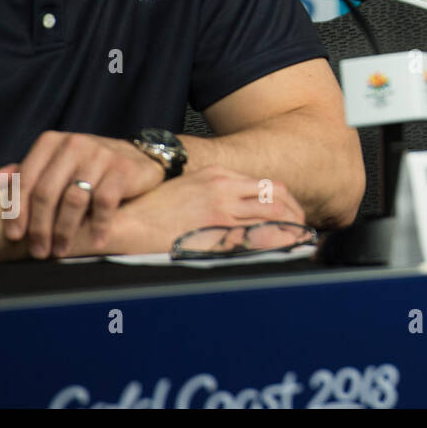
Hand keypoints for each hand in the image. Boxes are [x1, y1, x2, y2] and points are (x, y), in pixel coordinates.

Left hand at [1, 131, 165, 258]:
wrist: (138, 156)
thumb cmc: (89, 165)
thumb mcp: (56, 163)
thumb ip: (27, 171)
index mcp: (52, 142)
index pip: (26, 179)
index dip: (16, 211)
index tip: (14, 236)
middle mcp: (74, 144)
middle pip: (46, 192)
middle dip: (39, 227)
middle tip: (38, 251)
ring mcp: (100, 155)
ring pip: (73, 199)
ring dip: (64, 230)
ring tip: (60, 250)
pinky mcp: (123, 169)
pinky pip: (104, 202)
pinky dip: (98, 225)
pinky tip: (96, 240)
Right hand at [94, 165, 305, 255]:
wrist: (122, 222)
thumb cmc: (150, 210)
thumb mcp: (189, 189)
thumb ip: (215, 194)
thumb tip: (238, 210)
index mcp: (218, 175)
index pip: (267, 185)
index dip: (286, 202)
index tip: (294, 215)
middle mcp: (224, 188)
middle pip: (277, 198)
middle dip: (297, 214)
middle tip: (304, 230)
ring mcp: (220, 210)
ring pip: (272, 217)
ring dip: (292, 230)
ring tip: (301, 243)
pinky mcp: (212, 232)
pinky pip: (255, 238)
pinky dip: (276, 244)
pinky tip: (286, 252)